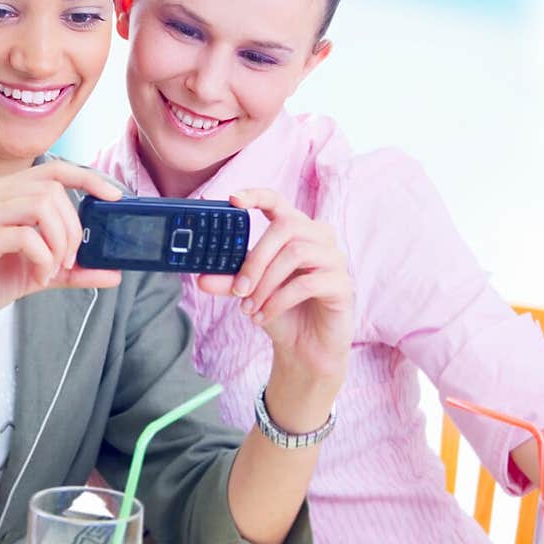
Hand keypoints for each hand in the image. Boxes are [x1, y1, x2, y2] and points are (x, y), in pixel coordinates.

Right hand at [0, 162, 121, 351]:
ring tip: (53, 269)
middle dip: (72, 227)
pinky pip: (25, 236)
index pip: (52, 169)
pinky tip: (37, 276)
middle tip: (69, 261)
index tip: (114, 197)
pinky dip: (43, 257)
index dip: (87, 177)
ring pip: (41, 205)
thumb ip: (71, 270)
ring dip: (59, 241)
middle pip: (52, 189)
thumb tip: (113, 273)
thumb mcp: (34, 274)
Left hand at [197, 188, 352, 383]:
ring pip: (296, 254)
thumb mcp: (250, 293)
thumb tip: (201, 278)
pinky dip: (278, 301)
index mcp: (295, 231)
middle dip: (256, 258)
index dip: (257, 195)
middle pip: (286, 227)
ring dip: (266, 283)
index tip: (233, 199)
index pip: (278, 201)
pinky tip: (263, 317)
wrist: (306, 348)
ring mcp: (334, 259)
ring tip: (249, 308)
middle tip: (238, 289)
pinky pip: (307, 284)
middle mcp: (319, 237)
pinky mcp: (342, 284)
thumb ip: (228, 281)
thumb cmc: (280, 311)